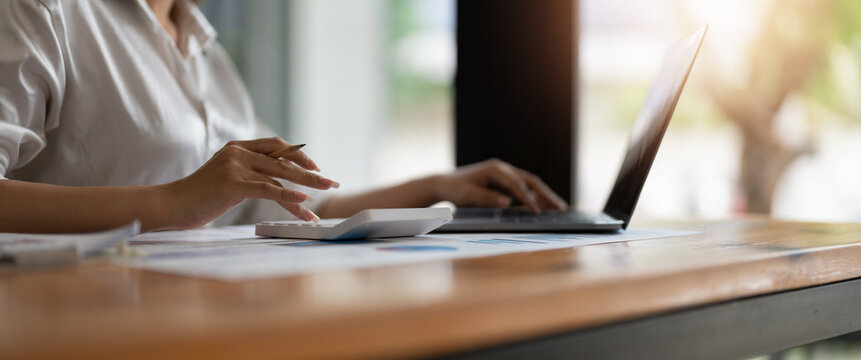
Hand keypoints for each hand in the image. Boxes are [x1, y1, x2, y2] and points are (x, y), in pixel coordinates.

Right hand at [160, 137, 338, 228]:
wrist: (170, 204)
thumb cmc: (199, 197)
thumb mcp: (227, 179)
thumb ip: (249, 174)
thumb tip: (276, 182)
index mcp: (237, 147)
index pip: (276, 145)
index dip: (299, 155)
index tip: (316, 168)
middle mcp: (238, 152)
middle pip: (284, 160)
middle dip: (311, 173)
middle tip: (331, 182)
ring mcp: (235, 166)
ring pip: (280, 176)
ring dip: (306, 188)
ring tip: (325, 196)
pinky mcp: (232, 183)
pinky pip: (268, 189)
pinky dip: (288, 197)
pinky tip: (304, 203)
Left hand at [433, 159, 567, 212]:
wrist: (445, 184)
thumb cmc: (456, 190)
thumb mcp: (469, 196)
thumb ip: (487, 199)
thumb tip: (507, 202)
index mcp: (495, 169)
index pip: (517, 185)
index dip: (528, 199)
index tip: (538, 211)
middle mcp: (503, 168)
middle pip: (529, 180)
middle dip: (545, 194)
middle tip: (560, 207)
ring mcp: (504, 173)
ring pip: (529, 183)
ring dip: (543, 195)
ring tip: (558, 206)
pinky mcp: (503, 180)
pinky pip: (523, 188)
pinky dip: (534, 196)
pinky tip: (543, 205)